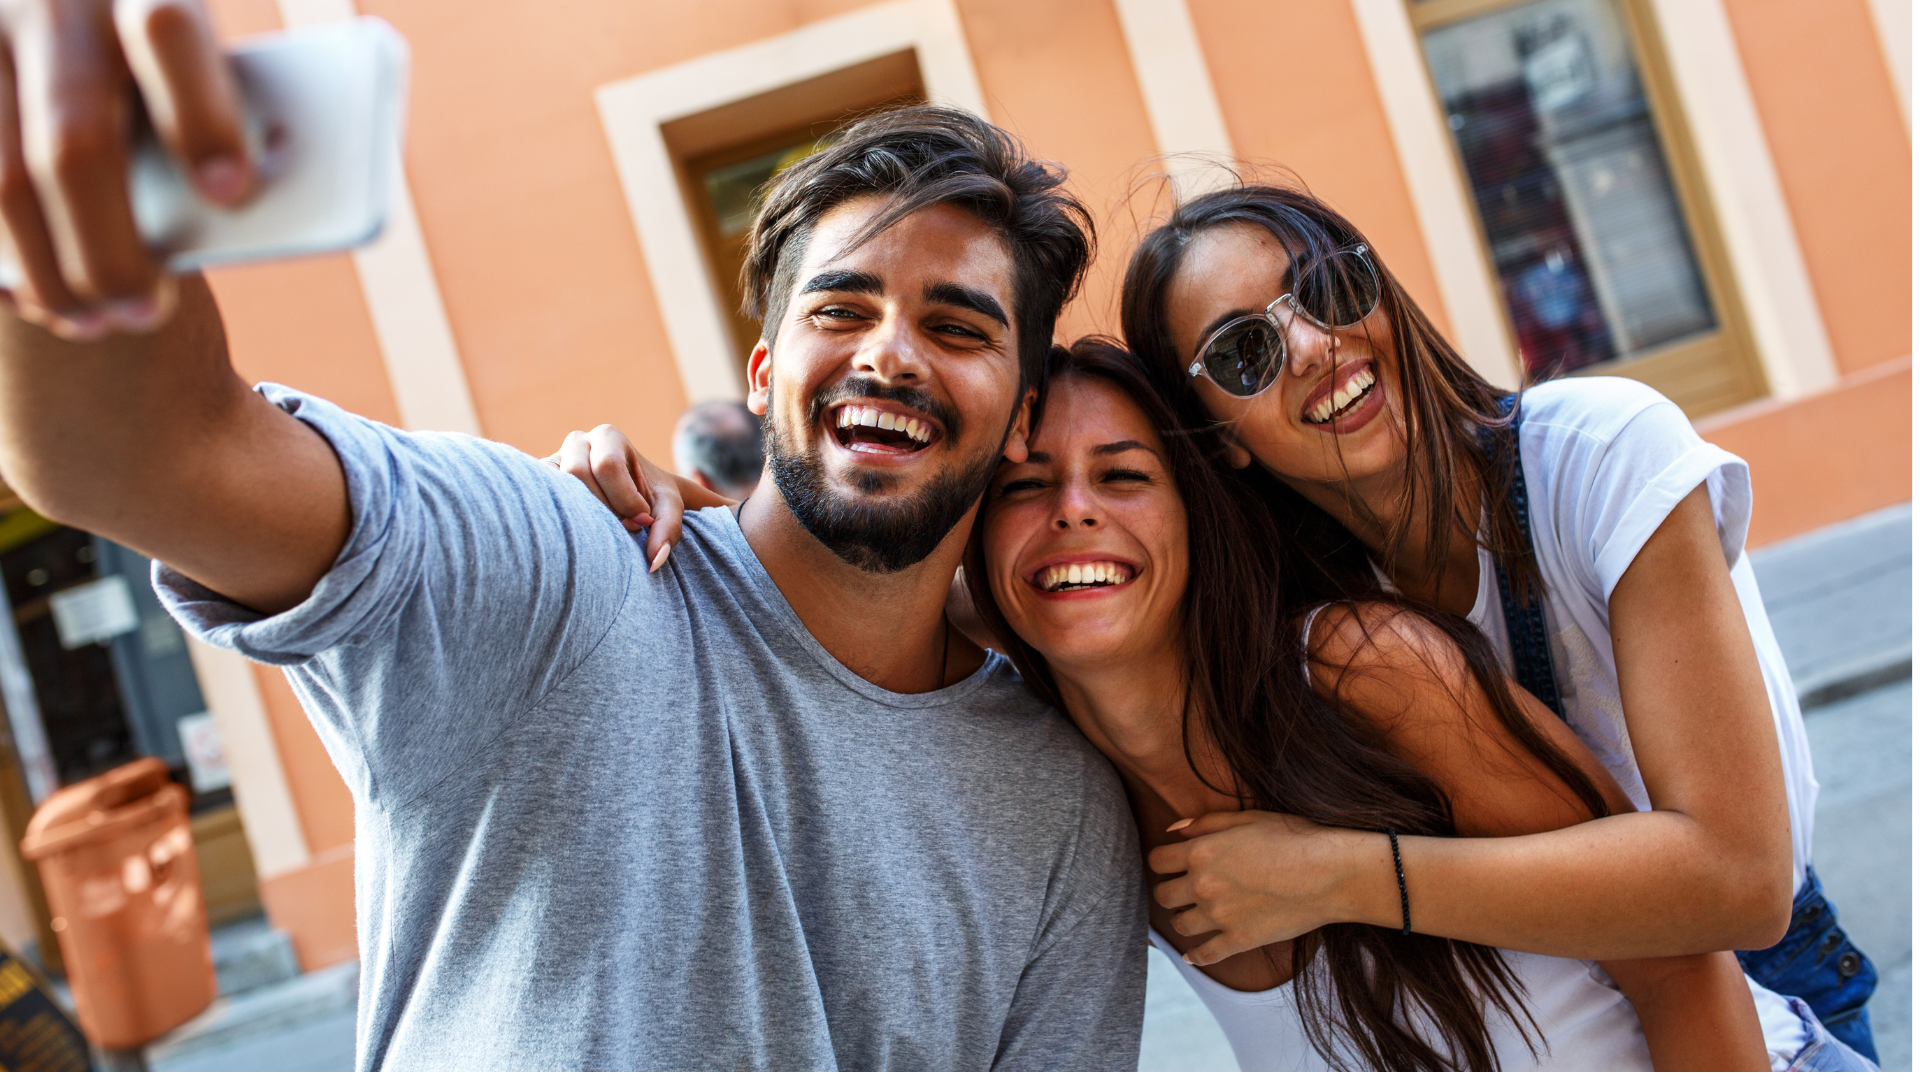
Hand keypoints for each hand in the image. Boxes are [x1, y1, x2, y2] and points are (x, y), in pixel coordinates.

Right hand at [0, 0, 255, 338]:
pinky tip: (24, 295)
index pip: (165, 33)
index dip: (200, 117)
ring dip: (45, 268)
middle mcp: (51, 0)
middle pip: (74, 139)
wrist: (70, 11)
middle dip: (111, 247)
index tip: (234, 195)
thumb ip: (205, 117)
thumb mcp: (185, 63)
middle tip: (143, 312)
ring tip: (90, 322)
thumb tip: (229, 215)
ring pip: (1, 177)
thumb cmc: (157, 61)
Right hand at [545, 423, 711, 571]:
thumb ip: (668, 530)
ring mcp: (554, 463)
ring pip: (557, 489)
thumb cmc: (654, 501)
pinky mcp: (541, 484)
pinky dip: (565, 520)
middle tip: (625, 524)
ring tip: (607, 524)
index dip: (625, 500)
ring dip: (584, 515)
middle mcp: (577, 443)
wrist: (637, 502)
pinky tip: (586, 528)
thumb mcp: (670, 509)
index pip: (606, 465)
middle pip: (578, 475)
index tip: (642, 519)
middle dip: (604, 508)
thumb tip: (653, 562)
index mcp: (608, 437)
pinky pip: (542, 501)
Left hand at [1149, 810, 1382, 966]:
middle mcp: (1204, 884)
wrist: (1331, 873)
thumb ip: (1207, 823)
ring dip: (1183, 919)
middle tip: (1181, 891)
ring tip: (1192, 915)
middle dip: (1169, 891)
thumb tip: (1175, 830)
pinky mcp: (1240, 940)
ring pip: (1180, 925)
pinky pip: (1205, 955)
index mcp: (1202, 851)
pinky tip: (1193, 954)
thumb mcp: (1248, 818)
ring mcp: (1220, 915)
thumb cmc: (1294, 838)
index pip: (1157, 861)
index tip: (1172, 865)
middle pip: (1163, 895)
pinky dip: (1196, 956)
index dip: (1163, 862)